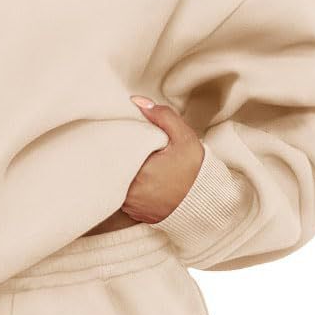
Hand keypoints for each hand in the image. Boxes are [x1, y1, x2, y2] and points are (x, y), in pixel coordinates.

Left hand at [122, 96, 205, 222]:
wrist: (204, 200)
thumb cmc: (195, 169)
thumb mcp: (183, 137)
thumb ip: (162, 116)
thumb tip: (136, 101)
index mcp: (140, 171)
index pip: (115, 152)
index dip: (113, 142)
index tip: (116, 134)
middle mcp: (132, 192)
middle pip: (111, 168)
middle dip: (113, 157)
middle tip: (116, 145)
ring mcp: (131, 205)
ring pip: (113, 184)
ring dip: (116, 172)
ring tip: (123, 161)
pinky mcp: (133, 213)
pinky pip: (119, 198)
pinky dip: (123, 187)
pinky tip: (130, 177)